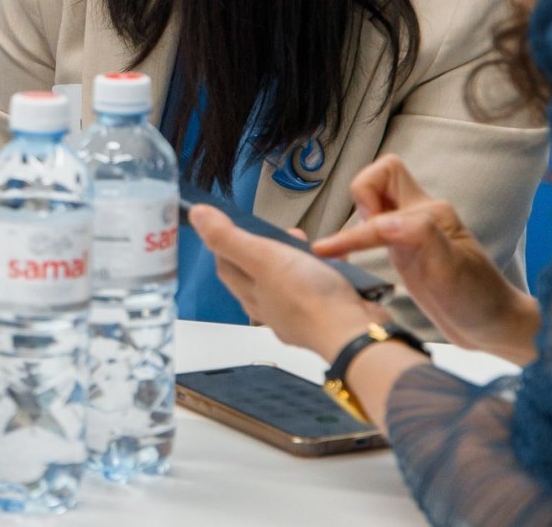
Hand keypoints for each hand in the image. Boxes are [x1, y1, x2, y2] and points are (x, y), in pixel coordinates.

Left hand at [189, 204, 384, 361]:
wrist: (355, 334)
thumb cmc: (308, 298)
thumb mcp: (263, 257)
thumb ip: (229, 238)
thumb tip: (196, 216)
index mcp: (249, 294)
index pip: (225, 265)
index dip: (228, 241)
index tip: (240, 223)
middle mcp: (270, 308)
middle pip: (259, 271)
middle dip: (270, 246)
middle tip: (286, 234)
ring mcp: (299, 314)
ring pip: (290, 279)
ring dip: (298, 258)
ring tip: (311, 246)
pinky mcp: (327, 315)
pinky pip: (319, 289)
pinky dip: (324, 272)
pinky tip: (334, 264)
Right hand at [311, 155, 538, 362]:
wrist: (491, 326)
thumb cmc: (478, 297)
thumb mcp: (452, 266)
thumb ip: (420, 235)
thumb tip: (379, 221)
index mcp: (430, 211)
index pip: (384, 181)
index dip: (366, 204)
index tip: (365, 233)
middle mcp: (417, 215)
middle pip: (377, 177)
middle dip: (361, 196)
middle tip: (360, 233)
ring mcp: (408, 233)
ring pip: (371, 201)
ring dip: (355, 217)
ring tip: (346, 246)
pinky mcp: (402, 251)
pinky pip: (371, 228)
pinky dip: (355, 236)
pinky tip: (348, 255)